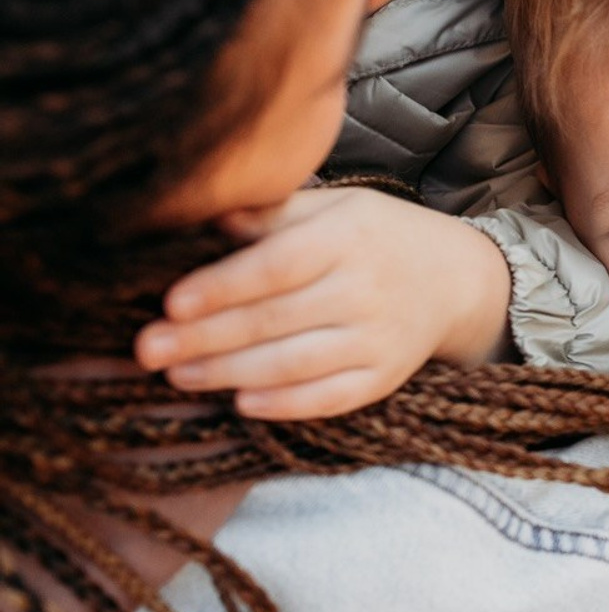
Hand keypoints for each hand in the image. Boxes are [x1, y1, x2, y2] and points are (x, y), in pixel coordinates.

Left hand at [135, 188, 512, 419]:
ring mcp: (380, 338)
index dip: (222, 286)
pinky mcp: (386, 377)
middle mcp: (367, 289)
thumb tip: (205, 211)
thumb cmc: (379, 235)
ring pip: (295, 363)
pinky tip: (242, 403)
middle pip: (276, 319)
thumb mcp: (336, 206)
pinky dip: (286, 405)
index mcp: (349, 237)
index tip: (169, 303)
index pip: (278, 266)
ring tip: (178, 375)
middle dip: (205, 338)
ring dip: (229, 373)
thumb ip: (273, 212)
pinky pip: (331, 398)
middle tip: (148, 350)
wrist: (457, 279)